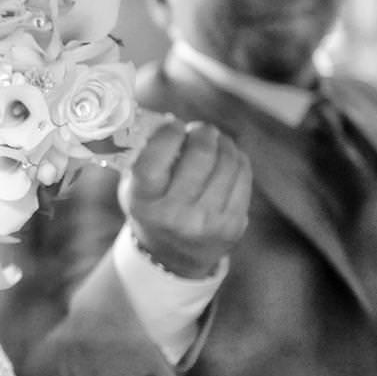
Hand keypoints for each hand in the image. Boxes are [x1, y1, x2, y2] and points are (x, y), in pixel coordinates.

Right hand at [118, 119, 251, 278]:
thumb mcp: (133, 187)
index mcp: (143, 202)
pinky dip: (237, 158)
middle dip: (202, 132)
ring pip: (227, 161)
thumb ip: (144, 155)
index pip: (156, 157)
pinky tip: (228, 157)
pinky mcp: (233, 224)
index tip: (172, 125)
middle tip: (199, 130)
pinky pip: (243, 176)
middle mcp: (174, 215)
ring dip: (223, 142)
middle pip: (200, 154)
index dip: (168, 133)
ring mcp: (207, 222)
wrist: (173, 254)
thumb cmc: (152, 208)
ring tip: (215, 141)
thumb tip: (170, 121)